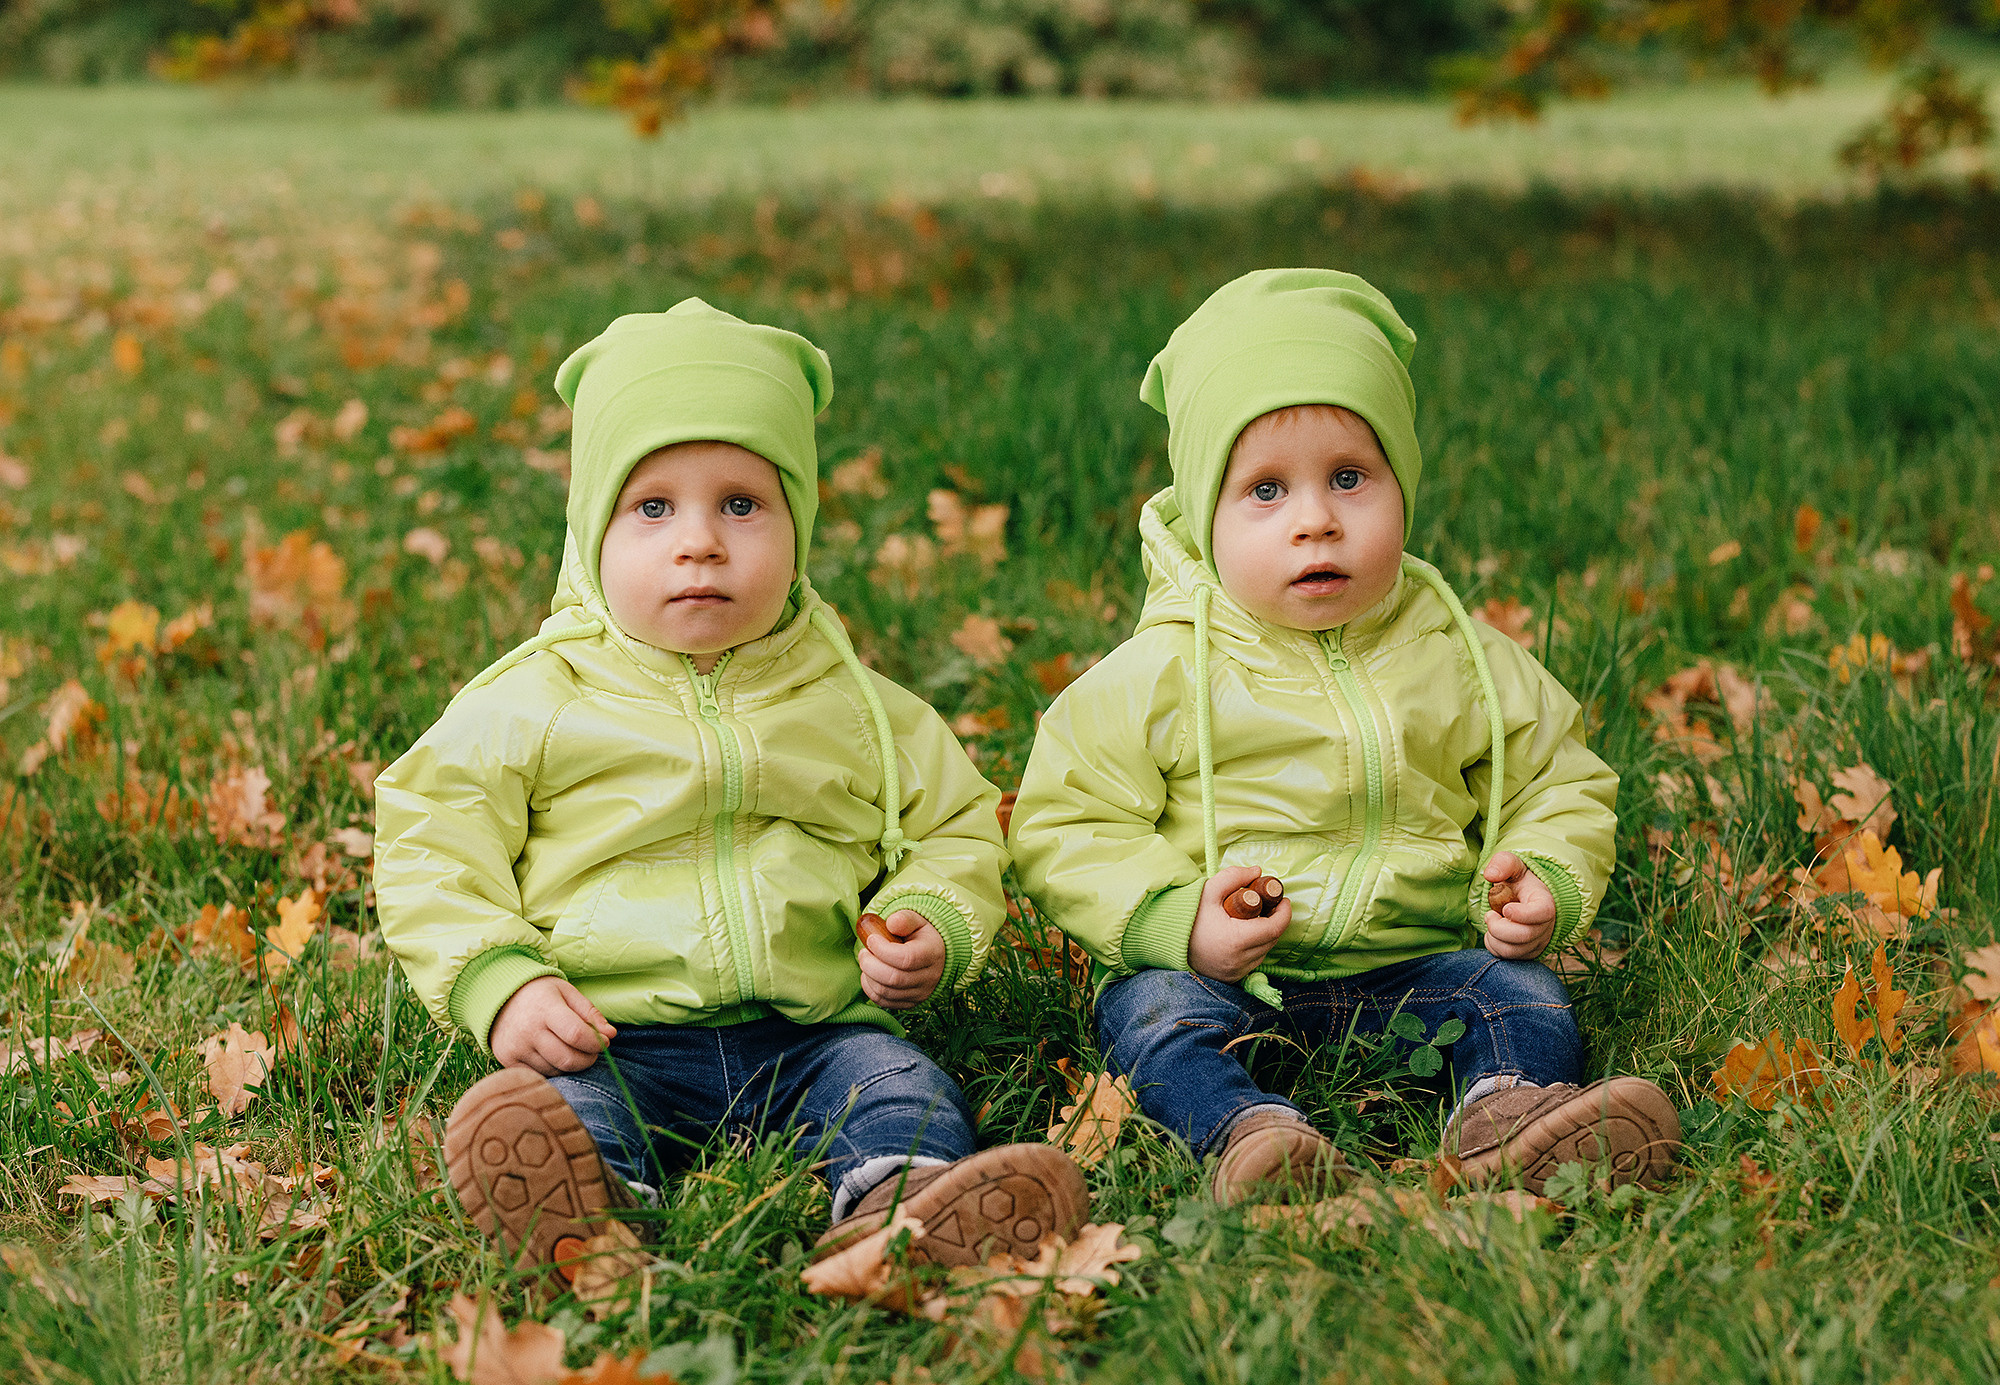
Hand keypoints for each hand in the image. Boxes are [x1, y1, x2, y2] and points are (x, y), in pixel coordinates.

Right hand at [490, 975, 615, 1075]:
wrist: (500, 998)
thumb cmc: (540, 994)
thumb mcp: (567, 992)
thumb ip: (590, 1013)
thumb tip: (610, 1035)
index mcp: (545, 1009)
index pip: (576, 1035)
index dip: (596, 1043)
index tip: (605, 1042)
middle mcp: (528, 1031)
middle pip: (568, 1058)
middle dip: (588, 1059)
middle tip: (593, 1051)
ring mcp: (516, 1049)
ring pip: (556, 1070)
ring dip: (572, 1065)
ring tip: (572, 1050)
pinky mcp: (508, 1062)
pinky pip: (540, 1075)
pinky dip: (554, 1069)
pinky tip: (555, 1056)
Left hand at [858, 910, 944, 1010]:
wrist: (934, 954)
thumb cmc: (920, 935)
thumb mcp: (916, 920)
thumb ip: (904, 919)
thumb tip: (891, 923)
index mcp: (932, 954)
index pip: (906, 959)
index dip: (882, 950)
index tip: (871, 939)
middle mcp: (929, 978)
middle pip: (894, 979)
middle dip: (871, 965)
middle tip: (864, 952)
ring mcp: (920, 994)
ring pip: (886, 992)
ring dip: (869, 976)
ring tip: (867, 961)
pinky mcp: (910, 1004)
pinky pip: (884, 1002)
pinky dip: (870, 989)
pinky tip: (869, 975)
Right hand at [1187, 865, 1292, 984]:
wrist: (1166, 942)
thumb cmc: (1187, 917)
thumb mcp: (1208, 891)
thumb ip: (1233, 877)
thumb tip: (1257, 872)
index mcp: (1236, 940)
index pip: (1274, 928)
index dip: (1284, 913)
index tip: (1282, 899)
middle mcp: (1239, 961)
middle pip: (1272, 940)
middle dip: (1276, 921)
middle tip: (1270, 905)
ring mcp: (1236, 972)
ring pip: (1264, 951)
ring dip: (1266, 935)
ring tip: (1256, 919)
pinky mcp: (1232, 978)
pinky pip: (1254, 961)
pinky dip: (1255, 948)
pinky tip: (1245, 935)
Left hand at [1481, 851, 1557, 959]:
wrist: (1525, 898)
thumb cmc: (1519, 880)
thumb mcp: (1513, 865)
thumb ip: (1503, 863)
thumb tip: (1490, 875)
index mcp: (1545, 902)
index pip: (1542, 913)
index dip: (1522, 914)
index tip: (1506, 908)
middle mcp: (1546, 926)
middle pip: (1524, 936)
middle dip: (1499, 927)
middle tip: (1491, 913)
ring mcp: (1538, 942)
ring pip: (1513, 951)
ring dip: (1494, 937)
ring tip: (1493, 920)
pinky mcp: (1527, 953)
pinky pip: (1506, 957)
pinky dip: (1493, 945)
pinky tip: (1494, 930)